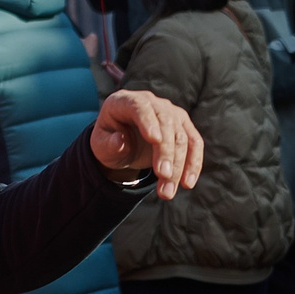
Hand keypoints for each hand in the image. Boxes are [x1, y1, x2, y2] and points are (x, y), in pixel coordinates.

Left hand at [89, 89, 203, 198]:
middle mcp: (152, 102)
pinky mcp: (183, 126)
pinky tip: (187, 183)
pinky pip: (194, 144)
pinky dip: (193, 164)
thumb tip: (120, 141)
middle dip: (166, 152)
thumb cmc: (108, 140)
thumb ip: (108, 143)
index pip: (140, 107)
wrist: (123, 142)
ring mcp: (171, 113)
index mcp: (125, 101)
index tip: (155, 140)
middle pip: (166, 124)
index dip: (148, 122)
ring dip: (178, 166)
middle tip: (163, 176)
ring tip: (167, 192)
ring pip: (182, 138)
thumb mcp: (100, 145)